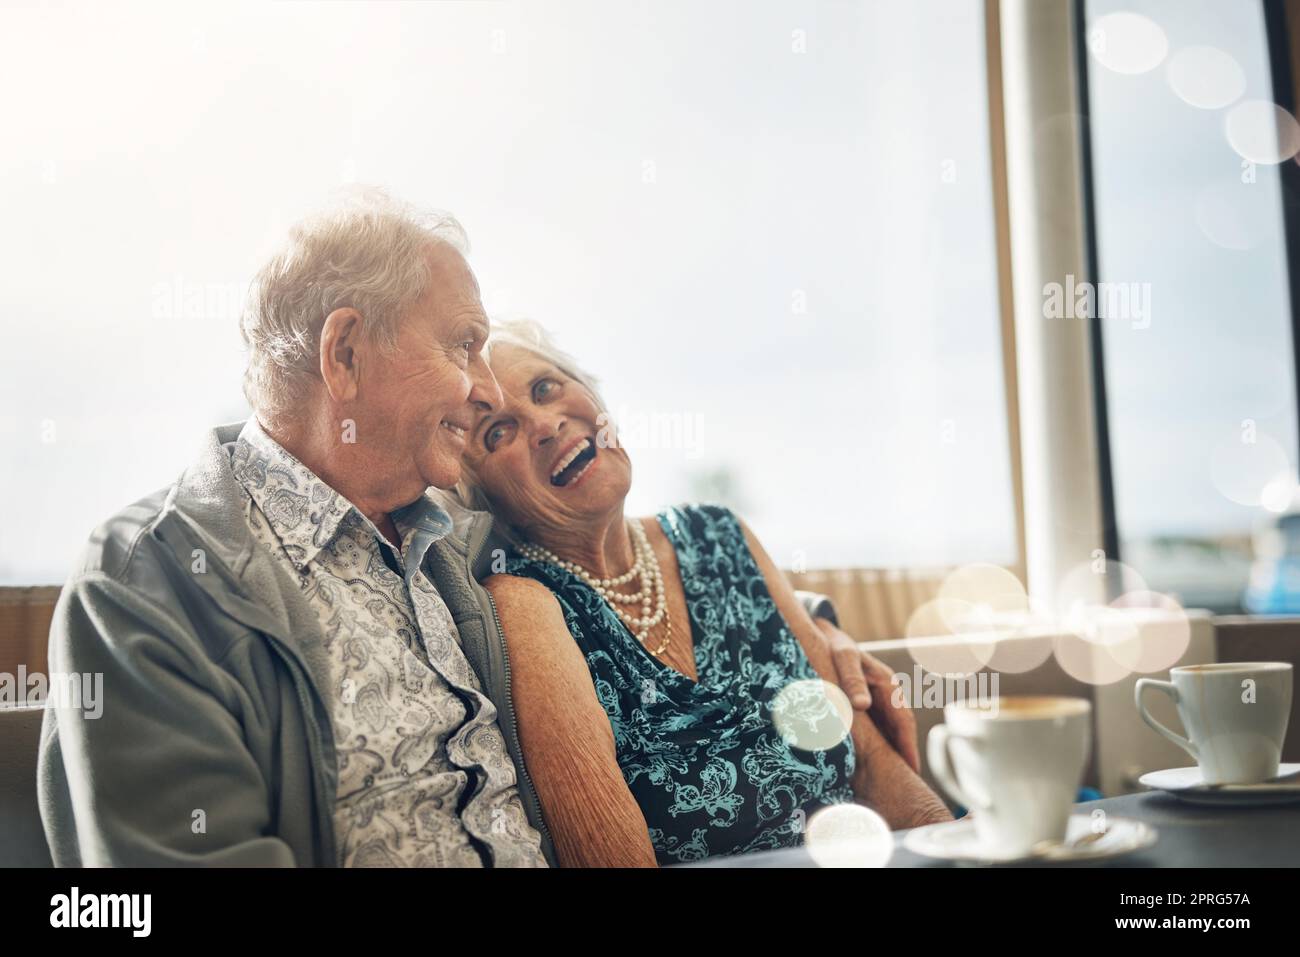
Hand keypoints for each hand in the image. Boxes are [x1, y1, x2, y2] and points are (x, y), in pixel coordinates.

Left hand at [817, 619, 920, 773]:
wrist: (823, 635)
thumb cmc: (834, 645)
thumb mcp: (844, 658)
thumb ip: (852, 679)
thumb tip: (862, 704)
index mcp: (888, 685)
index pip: (904, 722)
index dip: (908, 747)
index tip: (911, 770)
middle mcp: (887, 695)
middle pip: (899, 732)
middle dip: (902, 757)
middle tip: (904, 785)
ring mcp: (877, 702)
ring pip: (887, 733)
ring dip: (889, 755)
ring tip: (888, 781)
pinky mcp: (864, 707)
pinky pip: (874, 730)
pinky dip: (874, 747)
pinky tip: (867, 765)